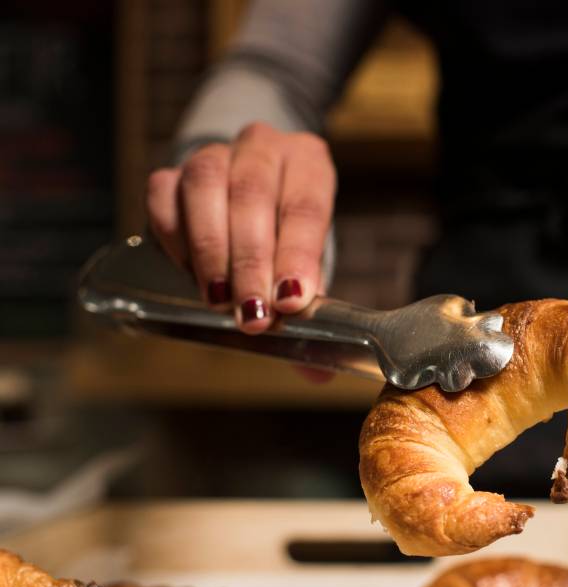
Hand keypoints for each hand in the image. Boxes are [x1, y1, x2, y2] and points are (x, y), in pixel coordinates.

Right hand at [146, 122, 336, 333]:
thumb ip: (311, 312)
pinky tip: (193, 277)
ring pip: (205, 187)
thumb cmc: (284, 234)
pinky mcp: (170, 172)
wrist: (248, 195)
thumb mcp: (307, 263)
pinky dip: (176, 239)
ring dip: (211, 251)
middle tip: (253, 316)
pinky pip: (163, 197)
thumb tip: (316, 372)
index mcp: (308, 162)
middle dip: (252, 263)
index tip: (291, 300)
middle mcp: (262, 147)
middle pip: (252, 195)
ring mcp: (214, 154)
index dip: (297, 254)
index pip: (305, 205)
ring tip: (219, 300)